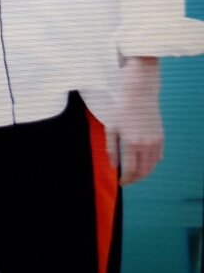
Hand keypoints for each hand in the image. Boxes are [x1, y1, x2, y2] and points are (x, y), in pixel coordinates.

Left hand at [106, 57, 162, 185]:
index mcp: (131, 143)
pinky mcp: (160, 137)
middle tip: (126, 180)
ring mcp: (155, 141)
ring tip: (134, 173)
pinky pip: (158, 157)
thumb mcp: (111, 127)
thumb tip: (114, 166)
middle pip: (143, 172)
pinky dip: (152, 163)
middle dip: (135, 179)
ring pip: (152, 166)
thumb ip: (112, 149)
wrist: (139, 91)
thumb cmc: (121, 106)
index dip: (125, 180)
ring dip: (144, 173)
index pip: (130, 171)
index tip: (121, 182)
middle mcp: (146, 145)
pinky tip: (144, 161)